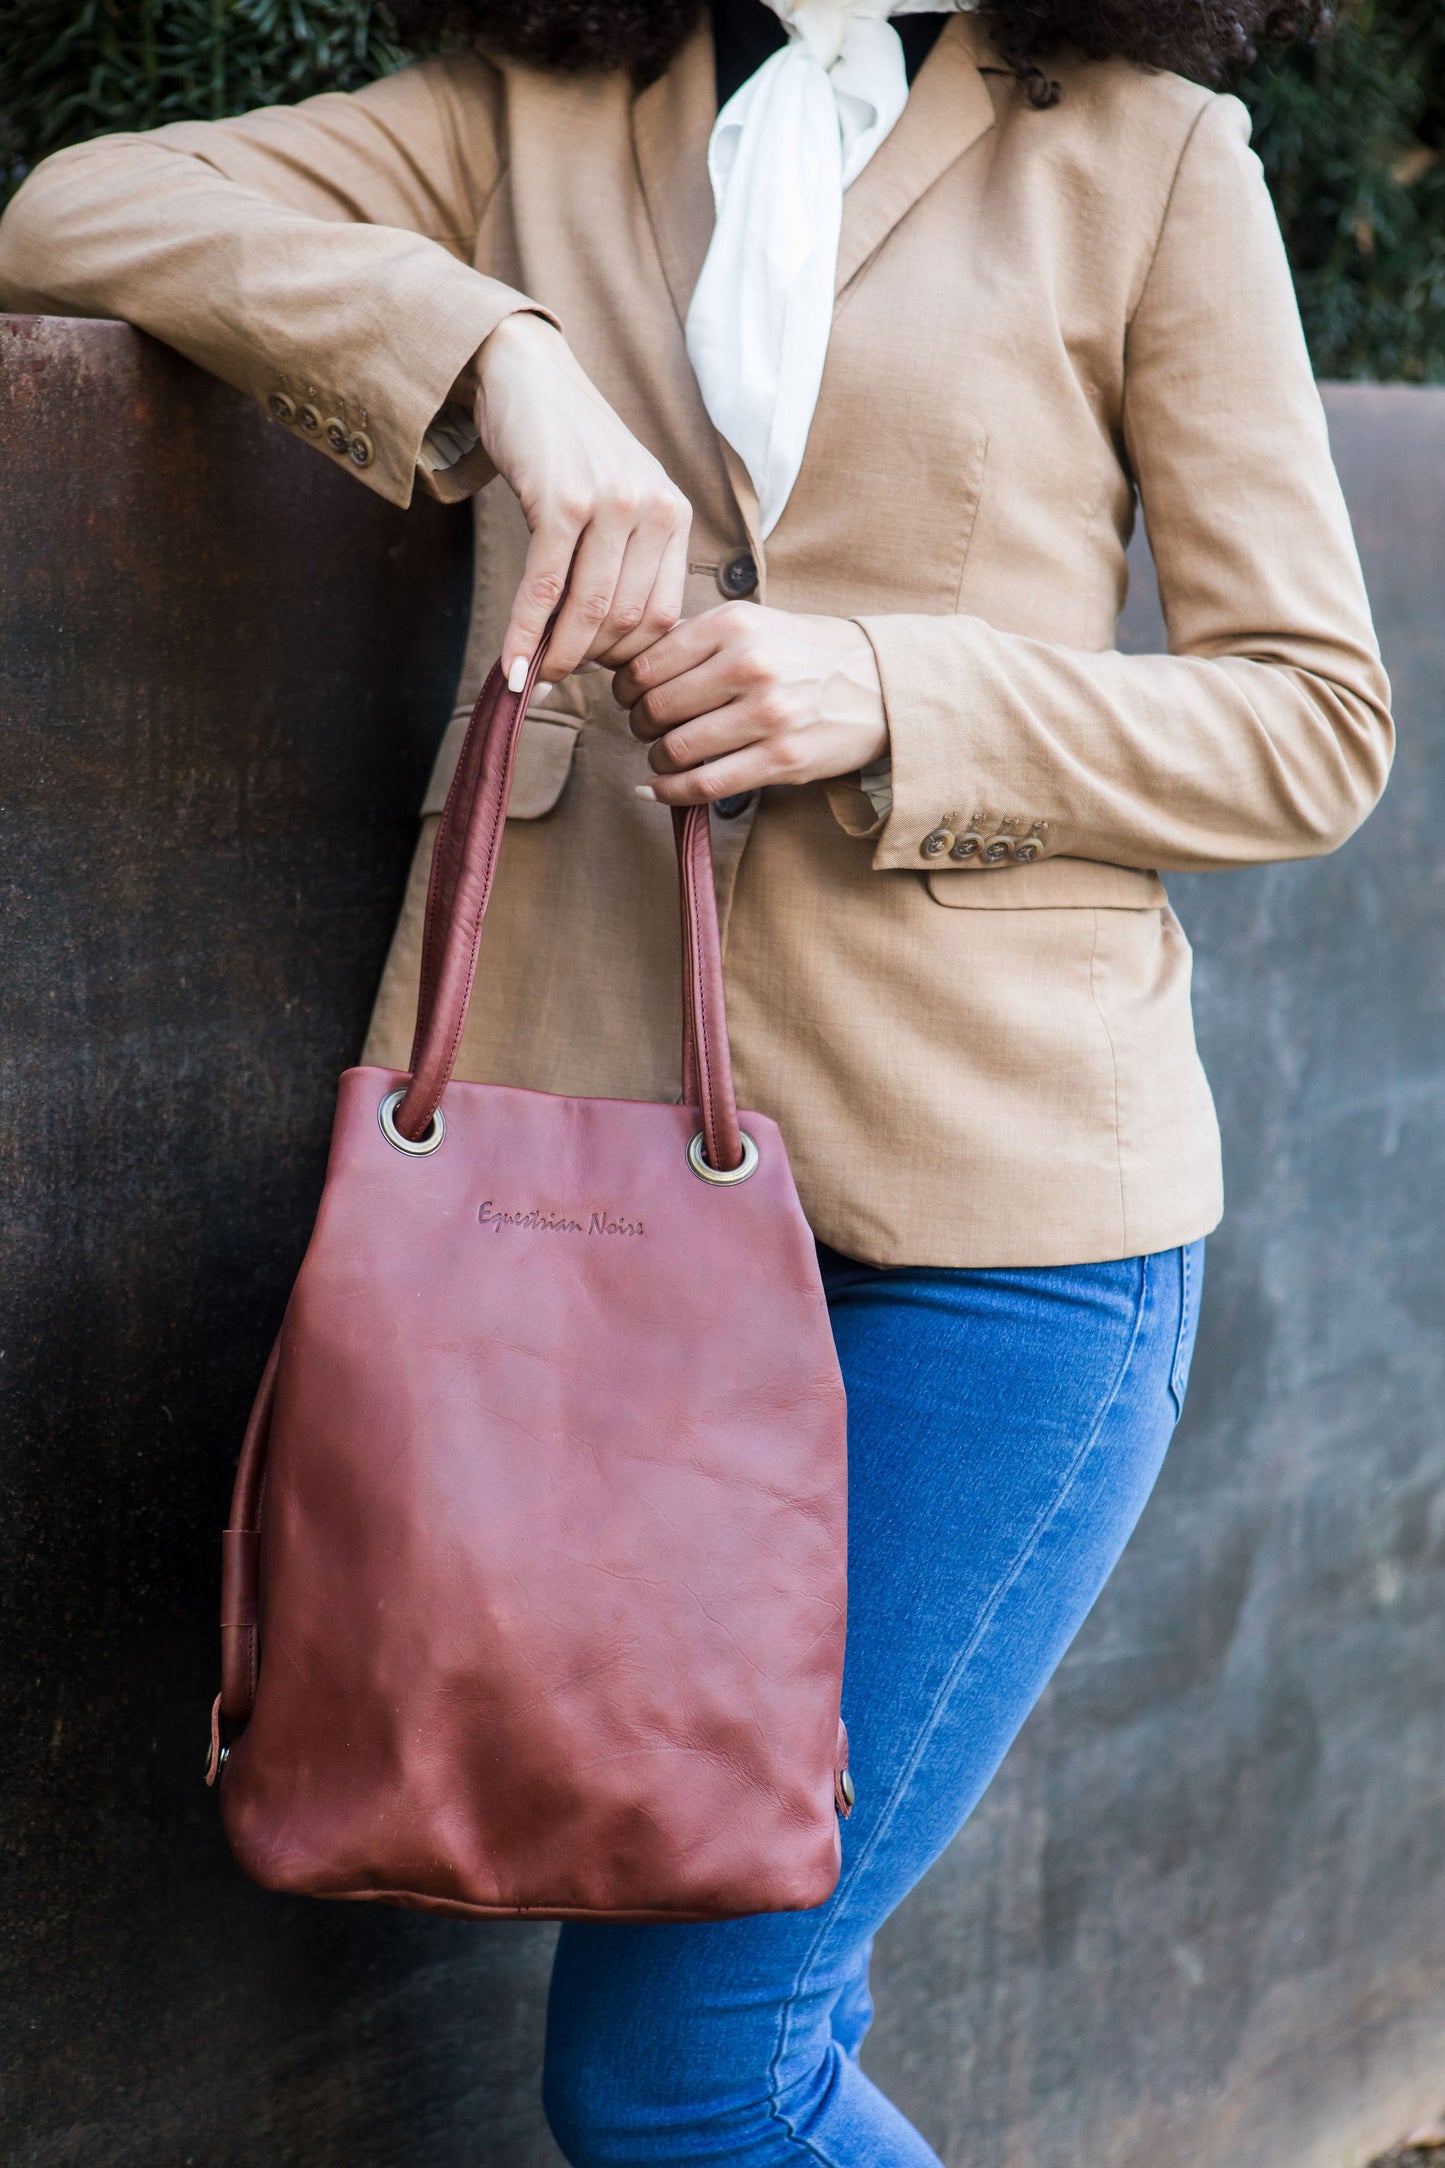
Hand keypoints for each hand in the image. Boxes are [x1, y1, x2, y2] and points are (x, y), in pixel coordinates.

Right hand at [473, 312, 691, 684]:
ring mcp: (611, 504)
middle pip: (628, 620)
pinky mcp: (563, 501)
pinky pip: (546, 588)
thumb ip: (627, 558)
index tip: (596, 672)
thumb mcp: (621, 497)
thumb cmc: (570, 446)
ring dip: (558, 656)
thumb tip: (607, 641)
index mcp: (674, 514)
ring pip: (590, 610)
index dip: (628, 657)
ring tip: (534, 676)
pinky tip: (512, 664)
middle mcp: (653, 508)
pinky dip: (525, 633)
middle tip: (557, 674)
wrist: (528, 375)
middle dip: (590, 660)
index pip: (663, 616)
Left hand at [612, 605, 887, 805]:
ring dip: (658, 760)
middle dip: (641, 725)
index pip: (647, 665)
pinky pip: (706, 784)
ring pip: (676, 749)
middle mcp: (749, 665)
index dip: (625, 689)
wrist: (879, 683)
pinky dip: (671, 792)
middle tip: (648, 729)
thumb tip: (631, 665)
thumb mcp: (755, 623)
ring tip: (665, 756)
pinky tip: (659, 789)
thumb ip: (698, 639)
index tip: (630, 698)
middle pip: (656, 708)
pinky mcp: (782, 757)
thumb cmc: (807, 654)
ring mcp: (767, 714)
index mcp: (735, 625)